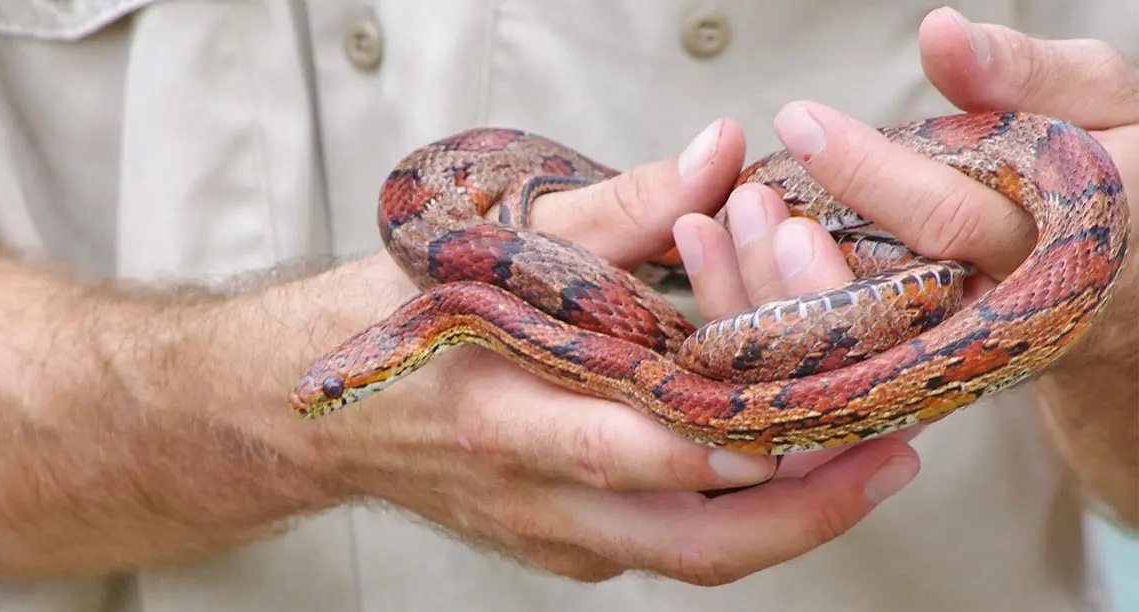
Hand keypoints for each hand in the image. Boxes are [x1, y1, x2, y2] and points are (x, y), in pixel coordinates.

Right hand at [310, 120, 920, 585]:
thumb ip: (618, 210)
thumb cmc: (400, 318)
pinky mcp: (560, 545)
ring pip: (688, 558)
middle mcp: (531, 491)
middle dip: (801, 512)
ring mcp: (548, 532)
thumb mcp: (496, 249)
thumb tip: (718, 154)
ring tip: (863, 468)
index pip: (632, 448)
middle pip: (688, 541)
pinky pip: (662, 547)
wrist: (308, 408)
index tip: (819, 418)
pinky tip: (781, 468)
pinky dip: (730, 517)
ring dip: (786, 523)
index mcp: (503, 411)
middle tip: (886, 461)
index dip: (731, 442)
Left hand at [665, 7, 1137, 520]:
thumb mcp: (1100, 105)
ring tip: (709, 230)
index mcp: (1060, 247)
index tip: (796, 118)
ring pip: (849, 353)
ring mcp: (959, 360)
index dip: (870, 171)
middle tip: (738, 200)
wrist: (1130, 284)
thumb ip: (1027, 73)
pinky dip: (772, 328)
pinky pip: (837, 370)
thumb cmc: (1117, 167)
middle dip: (796, 255)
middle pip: (884, 304)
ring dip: (767, 297)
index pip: (953, 219)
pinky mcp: (922, 377)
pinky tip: (720, 277)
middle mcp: (1004, 320)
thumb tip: (939, 32)